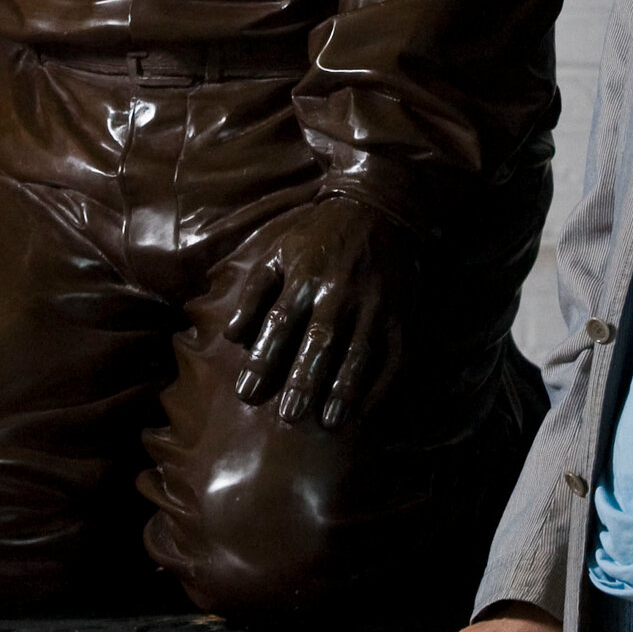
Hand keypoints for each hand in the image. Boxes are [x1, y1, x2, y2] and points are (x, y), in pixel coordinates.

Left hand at [224, 196, 415, 427]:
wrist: (377, 210)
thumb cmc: (318, 238)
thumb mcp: (279, 253)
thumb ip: (254, 294)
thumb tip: (231, 337)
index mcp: (304, 276)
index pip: (278, 323)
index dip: (262, 359)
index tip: (246, 393)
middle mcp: (339, 292)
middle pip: (320, 341)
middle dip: (305, 379)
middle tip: (290, 415)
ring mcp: (373, 304)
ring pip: (359, 352)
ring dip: (345, 388)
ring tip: (330, 421)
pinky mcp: (400, 314)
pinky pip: (395, 354)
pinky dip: (383, 384)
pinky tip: (368, 410)